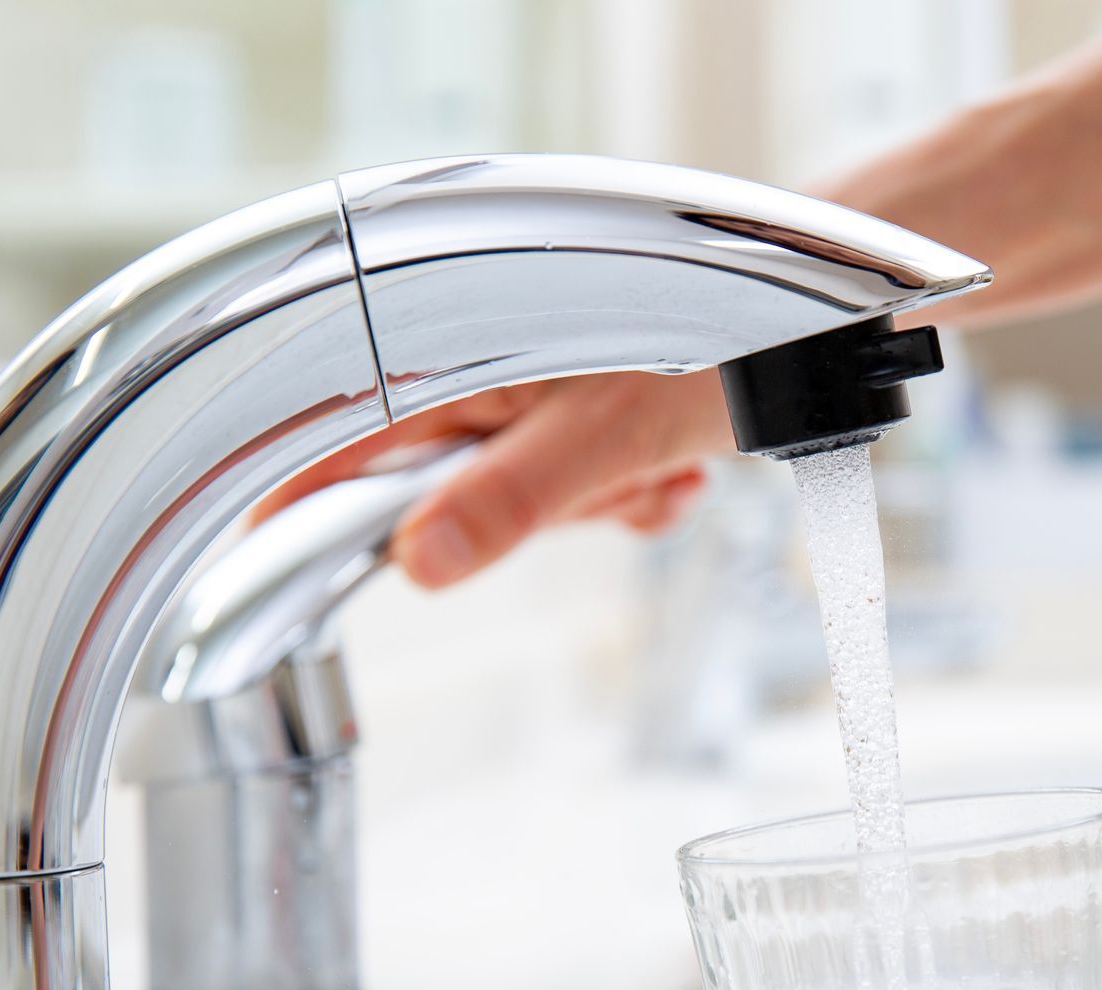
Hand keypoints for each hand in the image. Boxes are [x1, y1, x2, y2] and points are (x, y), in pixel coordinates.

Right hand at [253, 367, 728, 587]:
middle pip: (437, 482)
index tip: (283, 568)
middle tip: (589, 492)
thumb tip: (421, 561)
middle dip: (520, 511)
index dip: (305, 508)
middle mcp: (482, 359)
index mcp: (454, 347)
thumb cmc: (727, 339)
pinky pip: (576, 481)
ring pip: (518, 491)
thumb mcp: (609, 431)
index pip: (335, 439)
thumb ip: (510, 497)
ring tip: (650, 464)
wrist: (817, 310)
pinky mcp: (582, 402)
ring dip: (591, 499)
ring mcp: (533, 383)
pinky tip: (676, 466)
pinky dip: (626, 489)